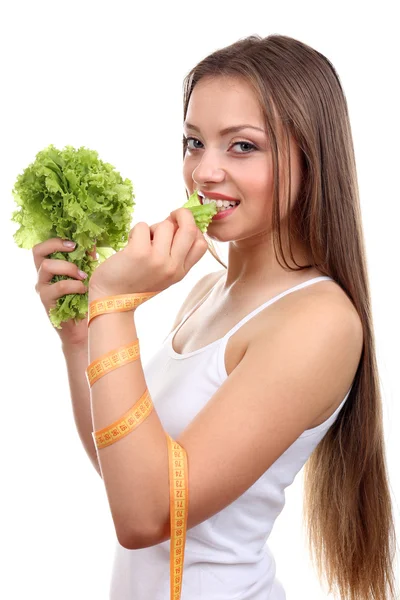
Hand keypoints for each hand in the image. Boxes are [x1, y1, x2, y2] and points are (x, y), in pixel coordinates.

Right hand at [33, 238, 96, 346]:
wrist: (85, 327)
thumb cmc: (86, 300)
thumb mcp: (87, 275)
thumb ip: (87, 259)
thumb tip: (93, 242)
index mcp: (52, 267)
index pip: (44, 246)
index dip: (56, 240)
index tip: (75, 242)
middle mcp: (43, 275)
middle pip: (37, 251)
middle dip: (56, 245)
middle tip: (74, 248)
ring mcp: (43, 288)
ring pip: (47, 266)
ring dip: (68, 267)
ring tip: (83, 275)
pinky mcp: (46, 300)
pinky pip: (58, 286)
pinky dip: (73, 285)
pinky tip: (84, 289)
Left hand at [88, 208, 207, 298]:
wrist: (111, 299)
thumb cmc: (135, 282)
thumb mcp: (163, 274)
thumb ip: (174, 254)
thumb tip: (176, 223)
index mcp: (181, 272)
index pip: (201, 245)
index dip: (195, 229)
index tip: (182, 226)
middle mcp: (173, 267)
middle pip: (190, 229)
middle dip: (183, 214)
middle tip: (172, 214)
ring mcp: (157, 260)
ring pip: (165, 225)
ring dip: (152, 227)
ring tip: (142, 241)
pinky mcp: (139, 253)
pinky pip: (143, 226)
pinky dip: (136, 231)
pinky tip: (130, 243)